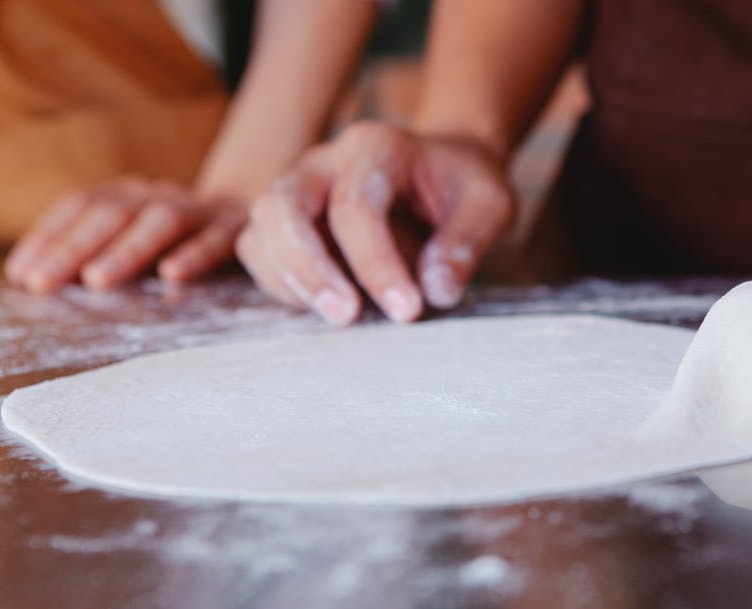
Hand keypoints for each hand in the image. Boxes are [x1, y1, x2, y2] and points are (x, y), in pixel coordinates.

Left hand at [5, 178, 246, 291]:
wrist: (256, 215)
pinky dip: (195, 255)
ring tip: (97, 280)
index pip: (83, 207)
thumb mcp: (138, 240)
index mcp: (131, 194)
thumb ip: (99, 252)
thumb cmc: (183, 241)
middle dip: (74, 249)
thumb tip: (34, 279)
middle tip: (43, 283)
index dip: (50, 237)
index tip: (23, 273)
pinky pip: (216, 241)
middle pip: (113, 214)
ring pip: (161, 222)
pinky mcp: (238, 229)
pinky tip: (174, 274)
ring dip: (127, 251)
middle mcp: (161, 196)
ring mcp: (201, 210)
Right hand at [235, 122, 514, 324]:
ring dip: (291, 281)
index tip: (407, 309)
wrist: (446, 167)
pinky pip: (261, 255)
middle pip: (282, 208)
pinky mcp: (289, 222)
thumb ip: (467, 242)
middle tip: (347, 317)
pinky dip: (285, 286)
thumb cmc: (465, 185)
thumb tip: (436, 290)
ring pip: (260, 232)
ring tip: (341, 318)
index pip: (355, 205)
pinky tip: (328, 308)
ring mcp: (299, 189)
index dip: (375, 263)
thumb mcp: (490, 204)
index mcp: (375, 147)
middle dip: (309, 269)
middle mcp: (324, 162)